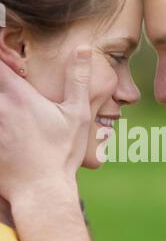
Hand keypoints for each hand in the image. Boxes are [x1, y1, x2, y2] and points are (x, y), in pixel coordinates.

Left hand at [0, 46, 91, 201]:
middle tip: (13, 86)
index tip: (10, 62)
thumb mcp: (77, 116)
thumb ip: (78, 79)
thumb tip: (83, 48)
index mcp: (19, 97)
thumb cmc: (62, 154)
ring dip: (1, 104)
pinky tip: (10, 133)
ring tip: (16, 117)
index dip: (0, 54)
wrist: (41, 192)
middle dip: (1, 79)